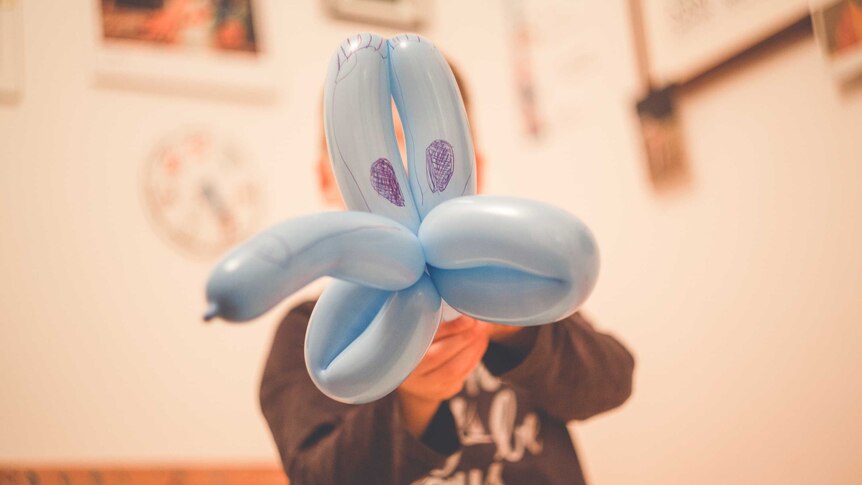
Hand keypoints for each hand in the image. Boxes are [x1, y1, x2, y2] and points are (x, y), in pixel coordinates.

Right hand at [397, 316, 488, 436]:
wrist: (416, 374)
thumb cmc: (420, 342)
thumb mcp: (420, 330)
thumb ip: (432, 320)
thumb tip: (462, 309)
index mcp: (400, 351)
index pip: (425, 340)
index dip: (450, 329)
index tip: (468, 318)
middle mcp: (409, 373)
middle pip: (438, 356)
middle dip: (464, 339)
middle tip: (479, 324)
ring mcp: (426, 386)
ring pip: (452, 370)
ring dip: (472, 350)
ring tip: (482, 334)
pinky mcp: (442, 392)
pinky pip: (460, 377)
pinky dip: (473, 360)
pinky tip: (479, 345)